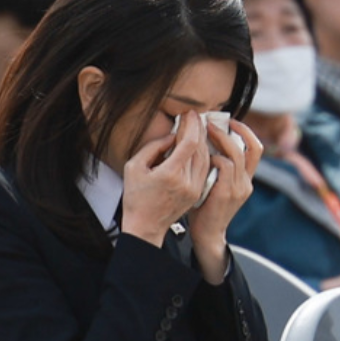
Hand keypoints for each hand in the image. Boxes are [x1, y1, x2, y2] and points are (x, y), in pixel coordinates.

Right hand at [120, 111, 209, 246]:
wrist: (145, 226)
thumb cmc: (135, 197)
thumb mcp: (134, 167)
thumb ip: (153, 148)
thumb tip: (171, 136)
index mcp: (170, 174)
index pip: (189, 143)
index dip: (192, 125)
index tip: (190, 114)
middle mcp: (186, 182)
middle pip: (200, 148)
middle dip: (198, 130)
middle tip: (195, 117)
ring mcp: (194, 189)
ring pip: (205, 158)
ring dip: (203, 142)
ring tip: (197, 128)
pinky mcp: (197, 193)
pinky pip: (204, 169)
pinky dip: (203, 155)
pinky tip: (198, 147)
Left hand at [188, 119, 261, 282]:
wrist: (207, 234)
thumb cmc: (206, 206)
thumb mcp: (217, 183)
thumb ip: (218, 166)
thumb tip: (207, 140)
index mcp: (246, 178)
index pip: (256, 148)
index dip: (246, 131)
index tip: (230, 121)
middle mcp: (247, 182)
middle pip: (250, 147)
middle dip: (231, 131)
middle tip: (211, 122)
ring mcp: (239, 188)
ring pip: (235, 155)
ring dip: (219, 140)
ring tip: (204, 133)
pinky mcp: (227, 193)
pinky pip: (224, 167)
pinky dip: (214, 158)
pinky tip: (204, 158)